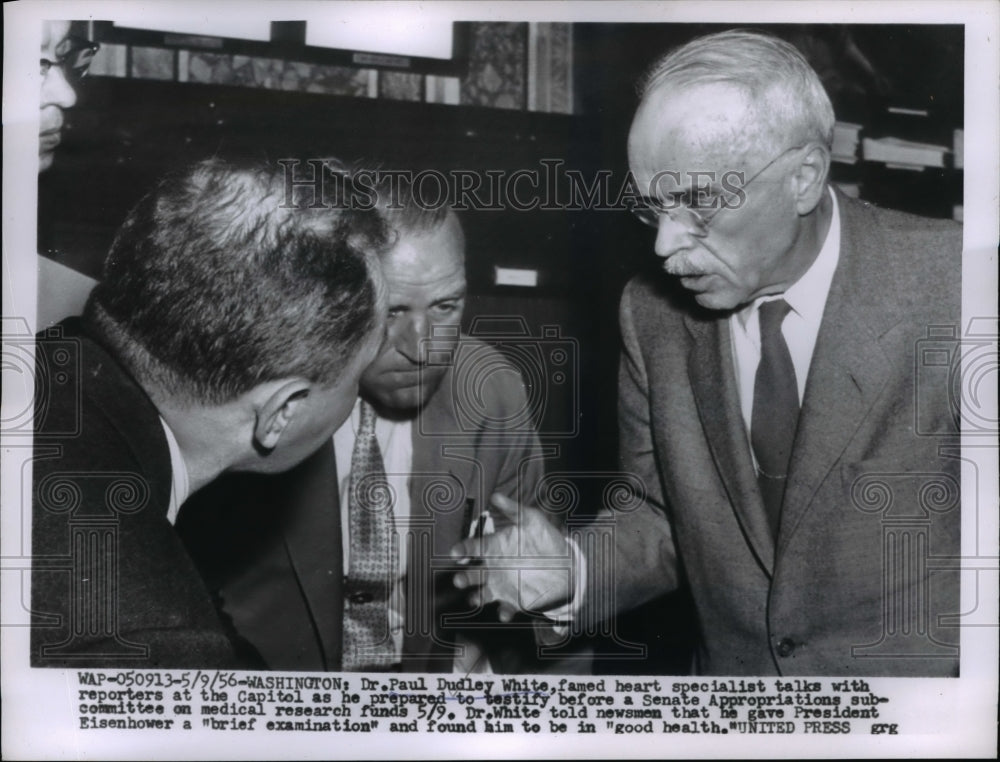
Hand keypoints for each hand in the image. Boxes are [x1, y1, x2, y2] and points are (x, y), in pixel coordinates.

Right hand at [450, 492, 571, 621]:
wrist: (566, 565)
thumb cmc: (545, 540)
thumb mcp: (532, 520)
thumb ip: (513, 510)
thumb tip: (495, 495)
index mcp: (495, 547)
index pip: (474, 548)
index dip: (463, 550)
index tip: (456, 552)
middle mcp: (494, 567)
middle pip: (472, 573)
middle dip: (464, 577)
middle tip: (459, 579)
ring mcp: (502, 585)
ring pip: (482, 593)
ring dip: (476, 597)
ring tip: (474, 599)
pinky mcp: (514, 601)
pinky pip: (505, 609)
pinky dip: (504, 612)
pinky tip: (504, 613)